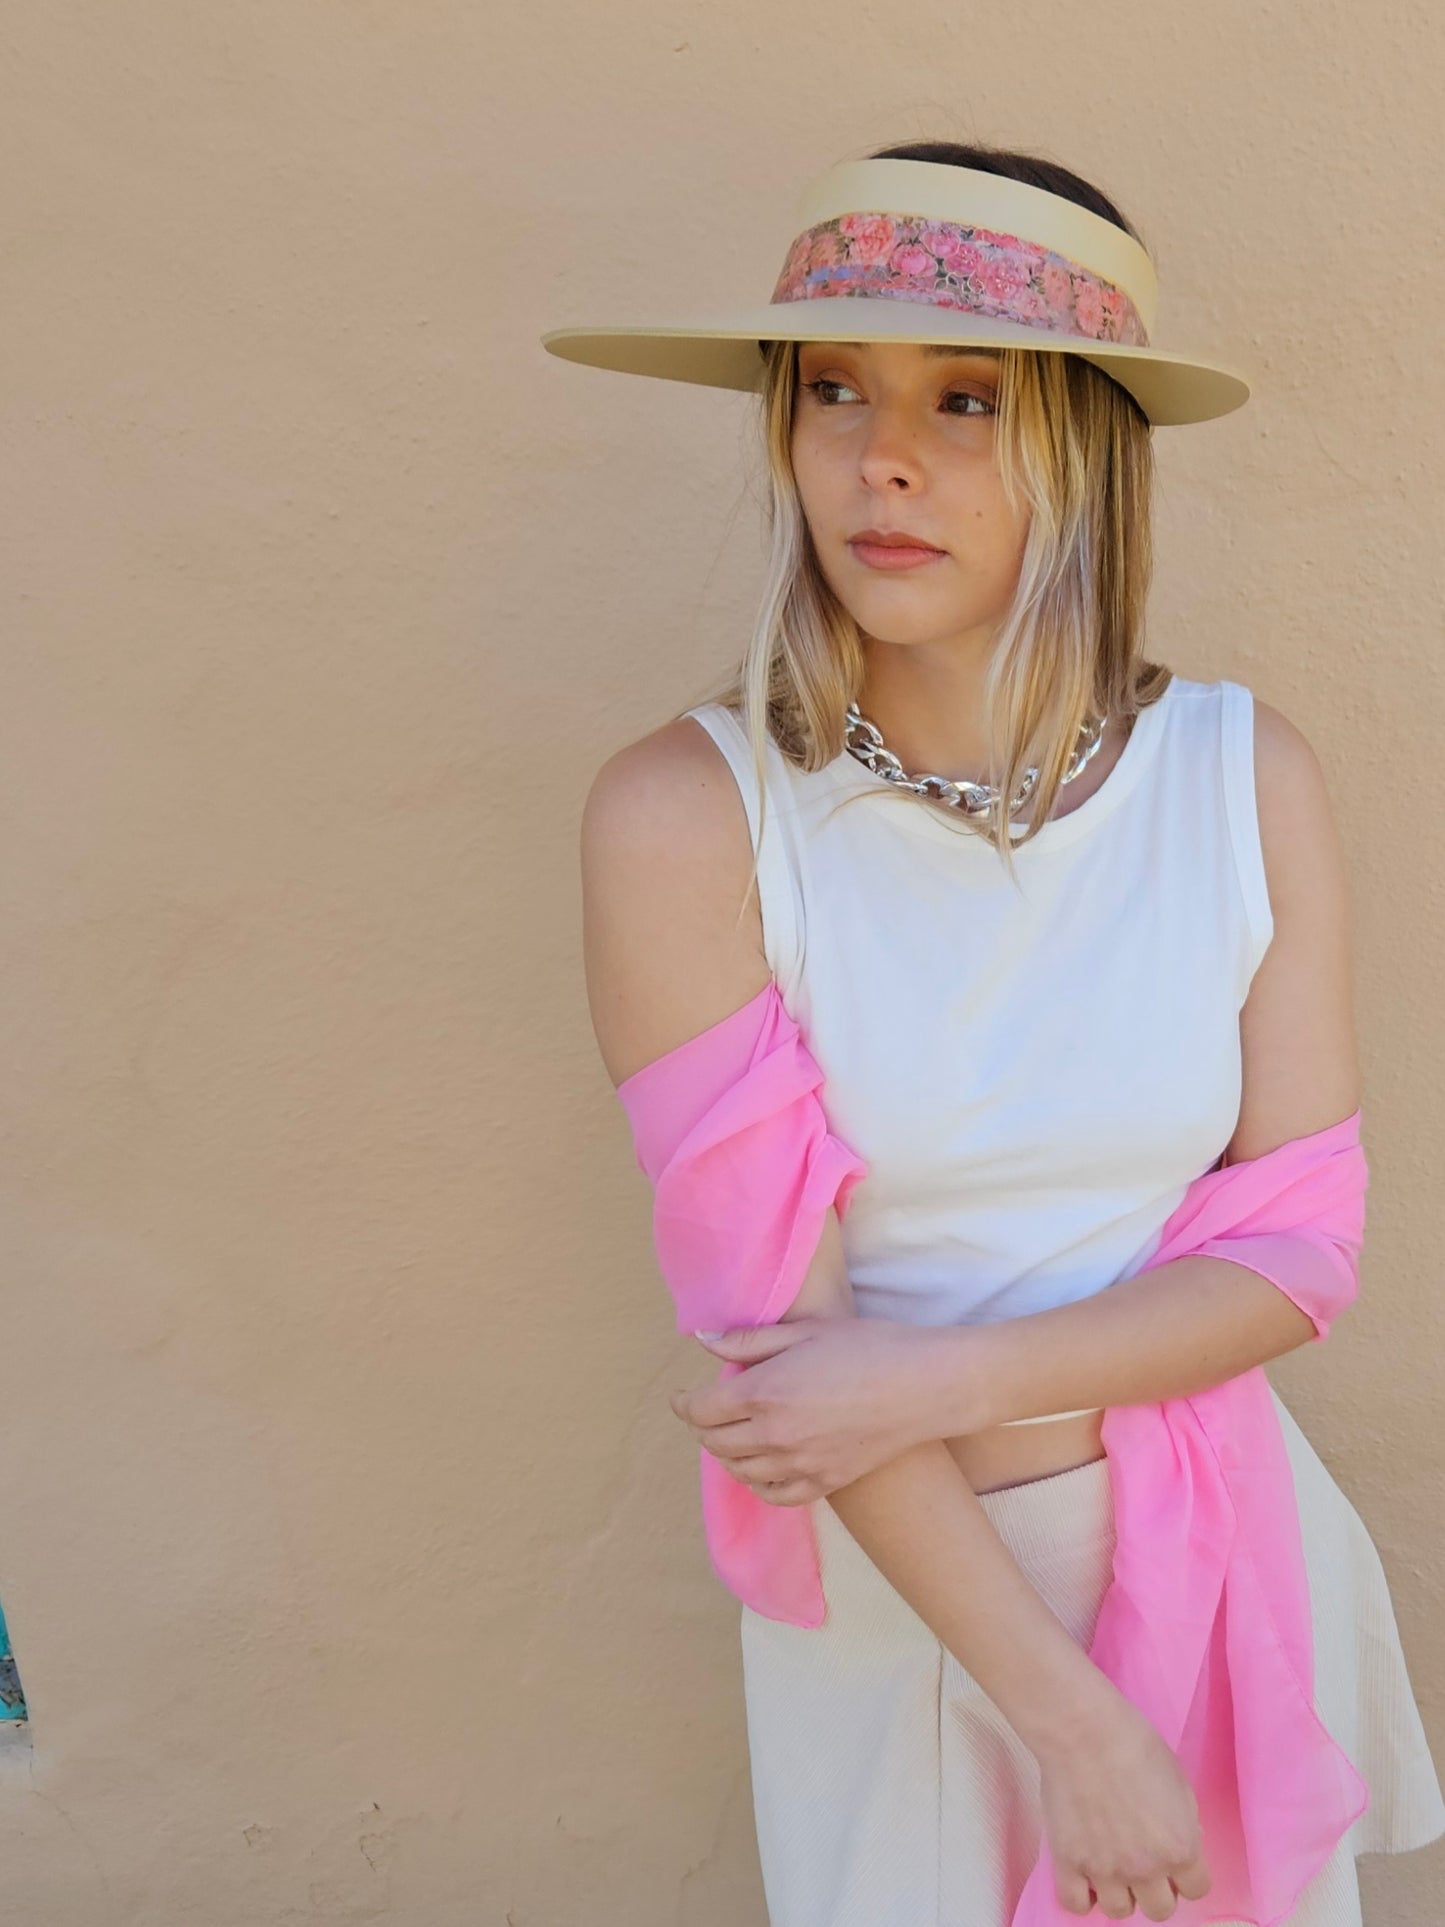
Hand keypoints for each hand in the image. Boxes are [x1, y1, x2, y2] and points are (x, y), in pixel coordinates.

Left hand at [667, 1317, 933, 1505]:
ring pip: (739, 1470)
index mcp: (764, 1391)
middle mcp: (774, 1434)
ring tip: (735, 1434)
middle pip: (714, 1442)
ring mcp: (799, 1464)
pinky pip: (773, 1494)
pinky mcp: (824, 1484)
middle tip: (709, 1410)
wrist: (924, 1386)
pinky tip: (762, 1466)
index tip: (682, 1397)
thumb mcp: (804, 1331)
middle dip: (703, 1426)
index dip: (683, 1403)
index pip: (699, 1410)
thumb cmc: (867, 1347)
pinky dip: (758, 1482)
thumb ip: (748, 1341)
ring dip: (727, 1453)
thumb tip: (702, 1340)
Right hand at [1035, 1690, 1211, 1920]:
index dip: (1185, 1875)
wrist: (1082, 1729)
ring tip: (1110, 1865)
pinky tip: (1084, 1874)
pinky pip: (1076, 1905)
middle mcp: (1146, 1868)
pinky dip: (1082, 1896)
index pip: (1196, 1890)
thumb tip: (1180, 1847)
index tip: (1172, 1860)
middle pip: (1160, 1910)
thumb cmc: (1133, 1743)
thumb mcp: (1178, 1782)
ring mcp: (1105, 1869)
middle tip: (1141, 1863)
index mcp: (1180, 1848)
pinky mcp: (1069, 1862)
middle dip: (1155, 1889)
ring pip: (1120, 1912)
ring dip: (1119, 1893)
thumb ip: (1184, 1824)